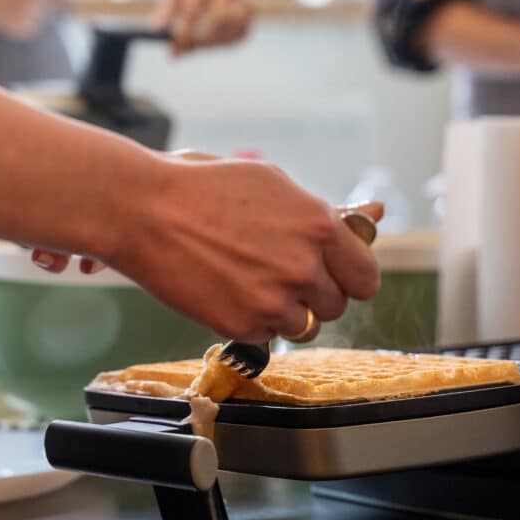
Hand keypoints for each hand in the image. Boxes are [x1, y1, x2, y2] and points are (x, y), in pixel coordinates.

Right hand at [31, 151, 381, 342]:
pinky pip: (266, 336)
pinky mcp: (242, 325)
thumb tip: (374, 214)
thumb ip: (324, 211)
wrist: (144, 210)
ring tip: (250, 282)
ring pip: (304, 327)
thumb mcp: (272, 183)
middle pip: (336, 306)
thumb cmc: (204, 187)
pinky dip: (252, 321)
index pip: (365, 277)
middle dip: (314, 294)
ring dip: (284, 311)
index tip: (334, 274)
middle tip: (281, 274)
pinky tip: (228, 290)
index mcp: (320, 227)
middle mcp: (304, 267)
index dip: (349, 276)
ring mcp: (273, 300)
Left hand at [153, 0, 252, 54]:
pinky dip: (227, 41)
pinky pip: (241, 31)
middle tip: (184, 50)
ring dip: (215, 42)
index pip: (194, 11)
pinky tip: (213, 40)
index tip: (172, 50)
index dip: (184, 35)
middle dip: (200, 41)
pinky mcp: (248, 8)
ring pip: (233, 27)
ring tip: (198, 44)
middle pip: (218, 20)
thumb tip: (157, 30)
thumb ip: (165, 9)